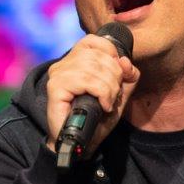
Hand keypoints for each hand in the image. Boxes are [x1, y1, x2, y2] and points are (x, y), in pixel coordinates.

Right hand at [45, 33, 139, 156]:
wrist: (83, 142)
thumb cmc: (98, 117)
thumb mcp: (120, 93)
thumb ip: (127, 76)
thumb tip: (125, 61)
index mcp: (76, 60)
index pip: (95, 41)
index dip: (112, 54)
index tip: (117, 76)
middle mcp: (64, 63)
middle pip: (100, 56)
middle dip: (115, 77)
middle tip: (113, 96)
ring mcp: (58, 74)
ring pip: (94, 68)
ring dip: (110, 88)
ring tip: (108, 102)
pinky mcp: (55, 86)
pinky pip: (87, 81)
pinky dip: (102, 93)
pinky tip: (103, 106)